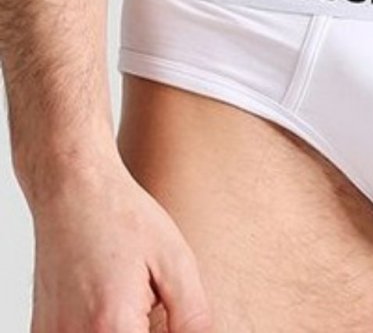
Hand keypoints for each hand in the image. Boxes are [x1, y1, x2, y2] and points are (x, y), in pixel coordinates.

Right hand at [27, 155, 211, 332]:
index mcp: (112, 327)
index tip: (168, 310)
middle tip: (153, 299)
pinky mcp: (43, 329)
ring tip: (135, 295)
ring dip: (130, 329)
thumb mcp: (176, 263)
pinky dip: (104, 327)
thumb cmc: (124, 217)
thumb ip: (192, 317)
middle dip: (148, 329)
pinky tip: (115, 301)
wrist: (74, 189)